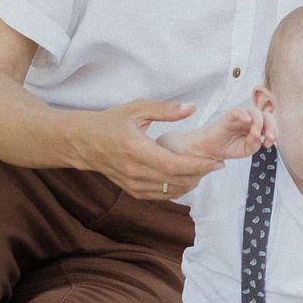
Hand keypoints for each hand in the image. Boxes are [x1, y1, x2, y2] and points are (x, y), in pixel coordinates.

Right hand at [78, 99, 227, 200]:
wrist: (85, 142)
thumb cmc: (112, 122)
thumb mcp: (137, 108)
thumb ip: (166, 109)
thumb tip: (192, 107)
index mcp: (136, 149)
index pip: (173, 165)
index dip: (197, 166)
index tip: (216, 162)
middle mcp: (134, 171)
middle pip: (175, 180)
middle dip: (200, 174)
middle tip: (216, 164)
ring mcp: (132, 184)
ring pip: (169, 191)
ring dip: (190, 183)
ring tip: (204, 170)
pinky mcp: (132, 191)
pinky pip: (160, 196)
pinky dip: (177, 190)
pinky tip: (187, 179)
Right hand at [170, 104, 265, 162]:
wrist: (213, 150)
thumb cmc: (231, 148)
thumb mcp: (246, 150)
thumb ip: (254, 145)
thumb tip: (257, 137)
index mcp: (258, 127)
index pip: (271, 124)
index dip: (274, 132)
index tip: (268, 144)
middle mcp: (251, 120)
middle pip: (266, 115)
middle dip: (270, 126)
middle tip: (268, 138)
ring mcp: (241, 117)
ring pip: (254, 111)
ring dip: (258, 122)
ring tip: (255, 134)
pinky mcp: (229, 116)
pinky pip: (237, 110)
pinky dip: (243, 114)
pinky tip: (247, 121)